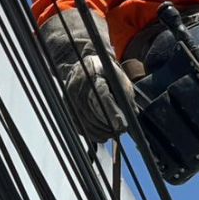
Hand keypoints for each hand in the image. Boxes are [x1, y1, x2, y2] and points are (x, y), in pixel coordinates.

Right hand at [41, 9, 131, 142]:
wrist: (86, 62)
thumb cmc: (106, 70)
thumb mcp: (119, 76)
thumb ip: (126, 94)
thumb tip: (132, 114)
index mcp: (94, 73)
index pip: (102, 96)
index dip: (112, 112)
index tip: (122, 126)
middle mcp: (78, 83)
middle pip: (92, 110)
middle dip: (107, 124)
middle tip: (120, 132)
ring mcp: (69, 94)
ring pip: (84, 119)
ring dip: (99, 131)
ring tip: (112, 135)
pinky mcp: (66, 103)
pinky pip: (77, 122)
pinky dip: (89, 132)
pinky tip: (101, 136)